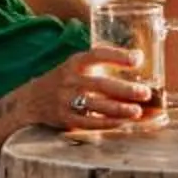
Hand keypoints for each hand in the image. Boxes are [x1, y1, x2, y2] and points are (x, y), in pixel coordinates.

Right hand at [24, 47, 155, 133]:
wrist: (32, 100)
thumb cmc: (66, 80)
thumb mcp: (78, 65)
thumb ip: (102, 66)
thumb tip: (138, 65)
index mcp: (76, 62)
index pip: (98, 54)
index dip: (118, 56)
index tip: (138, 59)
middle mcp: (70, 79)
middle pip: (101, 84)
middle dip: (125, 89)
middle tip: (145, 93)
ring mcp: (66, 100)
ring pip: (96, 105)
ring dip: (119, 109)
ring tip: (137, 112)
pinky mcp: (65, 118)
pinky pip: (88, 123)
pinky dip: (106, 123)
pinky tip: (122, 123)